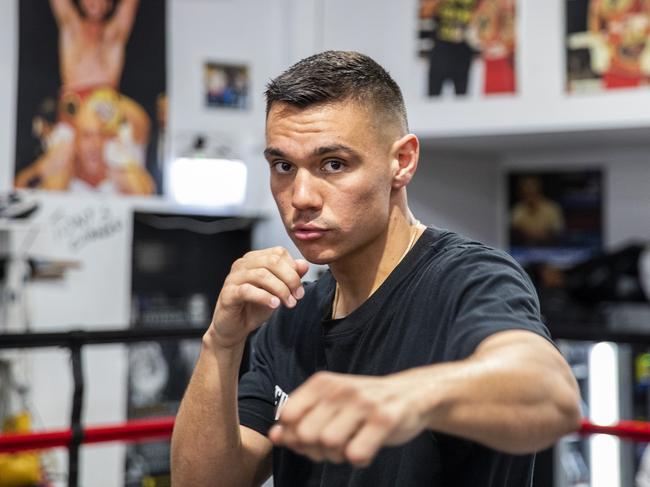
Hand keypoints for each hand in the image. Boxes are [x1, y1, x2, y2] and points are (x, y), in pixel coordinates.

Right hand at [210, 247, 308, 349]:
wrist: (235, 327)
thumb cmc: (255, 306)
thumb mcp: (277, 291)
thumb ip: (290, 276)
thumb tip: (303, 264)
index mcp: (254, 258)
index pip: (279, 253)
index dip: (294, 270)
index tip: (299, 289)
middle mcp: (243, 264)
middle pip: (272, 261)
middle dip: (290, 279)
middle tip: (298, 296)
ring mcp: (233, 277)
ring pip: (261, 275)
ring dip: (281, 290)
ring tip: (289, 303)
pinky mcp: (228, 293)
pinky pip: (247, 290)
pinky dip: (264, 297)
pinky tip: (274, 305)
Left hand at [268, 371, 426, 467]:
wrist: (411, 394)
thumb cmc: (363, 404)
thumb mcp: (329, 405)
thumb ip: (301, 420)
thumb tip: (273, 436)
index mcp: (322, 383)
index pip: (288, 416)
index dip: (295, 435)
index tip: (312, 437)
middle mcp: (340, 389)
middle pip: (306, 434)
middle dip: (316, 449)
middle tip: (334, 445)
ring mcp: (363, 403)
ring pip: (329, 444)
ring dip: (337, 455)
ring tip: (351, 445)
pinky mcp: (384, 419)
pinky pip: (356, 453)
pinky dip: (359, 459)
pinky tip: (367, 449)